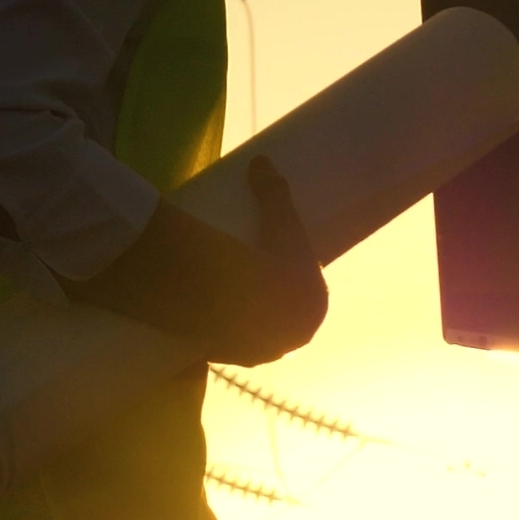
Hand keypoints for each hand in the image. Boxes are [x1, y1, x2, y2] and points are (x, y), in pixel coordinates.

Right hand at [64, 155, 325, 366]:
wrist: (244, 305)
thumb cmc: (274, 263)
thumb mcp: (281, 222)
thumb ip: (274, 191)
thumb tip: (262, 161)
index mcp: (311, 309)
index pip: (305, 296)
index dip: (292, 284)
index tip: (273, 268)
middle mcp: (291, 338)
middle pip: (281, 321)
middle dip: (269, 309)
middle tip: (245, 283)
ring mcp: (260, 352)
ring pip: (254, 340)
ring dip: (244, 331)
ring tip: (224, 308)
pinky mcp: (228, 358)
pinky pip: (224, 351)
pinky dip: (218, 346)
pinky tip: (207, 338)